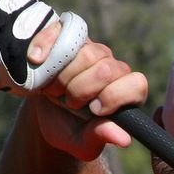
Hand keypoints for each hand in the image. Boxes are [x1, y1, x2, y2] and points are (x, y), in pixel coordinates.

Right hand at [23, 19, 149, 158]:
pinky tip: (37, 60)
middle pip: (106, 69)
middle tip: (68, 103)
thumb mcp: (82, 143)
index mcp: (126, 95)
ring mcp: (92, 49)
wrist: (42, 114)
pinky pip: (62, 31)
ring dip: (63, 76)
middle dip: (81, 90)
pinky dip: (46, 46)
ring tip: (55, 90)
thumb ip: (100, 138)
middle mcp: (114, 69)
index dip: (114, 96)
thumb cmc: (68, 130)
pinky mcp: (69, 36)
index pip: (137, 84)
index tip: (94, 110)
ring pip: (86, 53)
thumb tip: (124, 139)